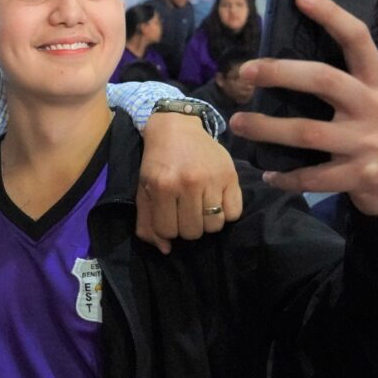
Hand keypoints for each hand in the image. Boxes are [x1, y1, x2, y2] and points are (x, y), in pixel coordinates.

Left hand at [137, 112, 241, 252]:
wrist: (176, 126)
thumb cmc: (158, 161)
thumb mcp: (144, 189)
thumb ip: (148, 222)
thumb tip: (165, 250)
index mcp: (162, 187)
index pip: (168, 231)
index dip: (167, 227)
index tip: (168, 213)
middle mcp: (188, 184)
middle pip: (193, 232)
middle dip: (187, 225)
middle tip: (184, 209)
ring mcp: (212, 179)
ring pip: (214, 226)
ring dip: (207, 221)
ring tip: (201, 205)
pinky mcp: (231, 175)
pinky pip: (234, 213)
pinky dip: (226, 212)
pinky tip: (216, 200)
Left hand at [230, 0, 377, 217]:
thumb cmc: (376, 133)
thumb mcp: (370, 101)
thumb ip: (339, 83)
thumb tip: (279, 62)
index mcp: (376, 82)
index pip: (357, 38)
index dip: (331, 14)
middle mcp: (374, 107)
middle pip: (324, 80)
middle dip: (280, 72)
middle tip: (245, 71)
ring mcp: (367, 143)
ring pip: (307, 132)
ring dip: (266, 128)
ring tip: (238, 122)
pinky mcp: (359, 176)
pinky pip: (312, 176)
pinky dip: (286, 177)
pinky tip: (267, 173)